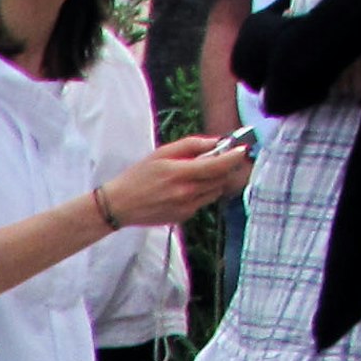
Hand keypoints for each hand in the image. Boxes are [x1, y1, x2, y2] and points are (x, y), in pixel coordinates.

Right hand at [104, 136, 251, 223]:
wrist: (119, 206)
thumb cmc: (138, 176)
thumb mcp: (162, 153)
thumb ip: (191, 145)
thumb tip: (215, 143)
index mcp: (181, 174)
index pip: (219, 165)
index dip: (234, 157)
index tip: (241, 150)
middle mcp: (186, 193)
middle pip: (221, 178)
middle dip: (224, 167)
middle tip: (216, 159)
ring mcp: (186, 208)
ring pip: (215, 191)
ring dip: (214, 181)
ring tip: (197, 175)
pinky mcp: (183, 217)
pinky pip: (203, 202)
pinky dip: (201, 193)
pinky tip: (185, 189)